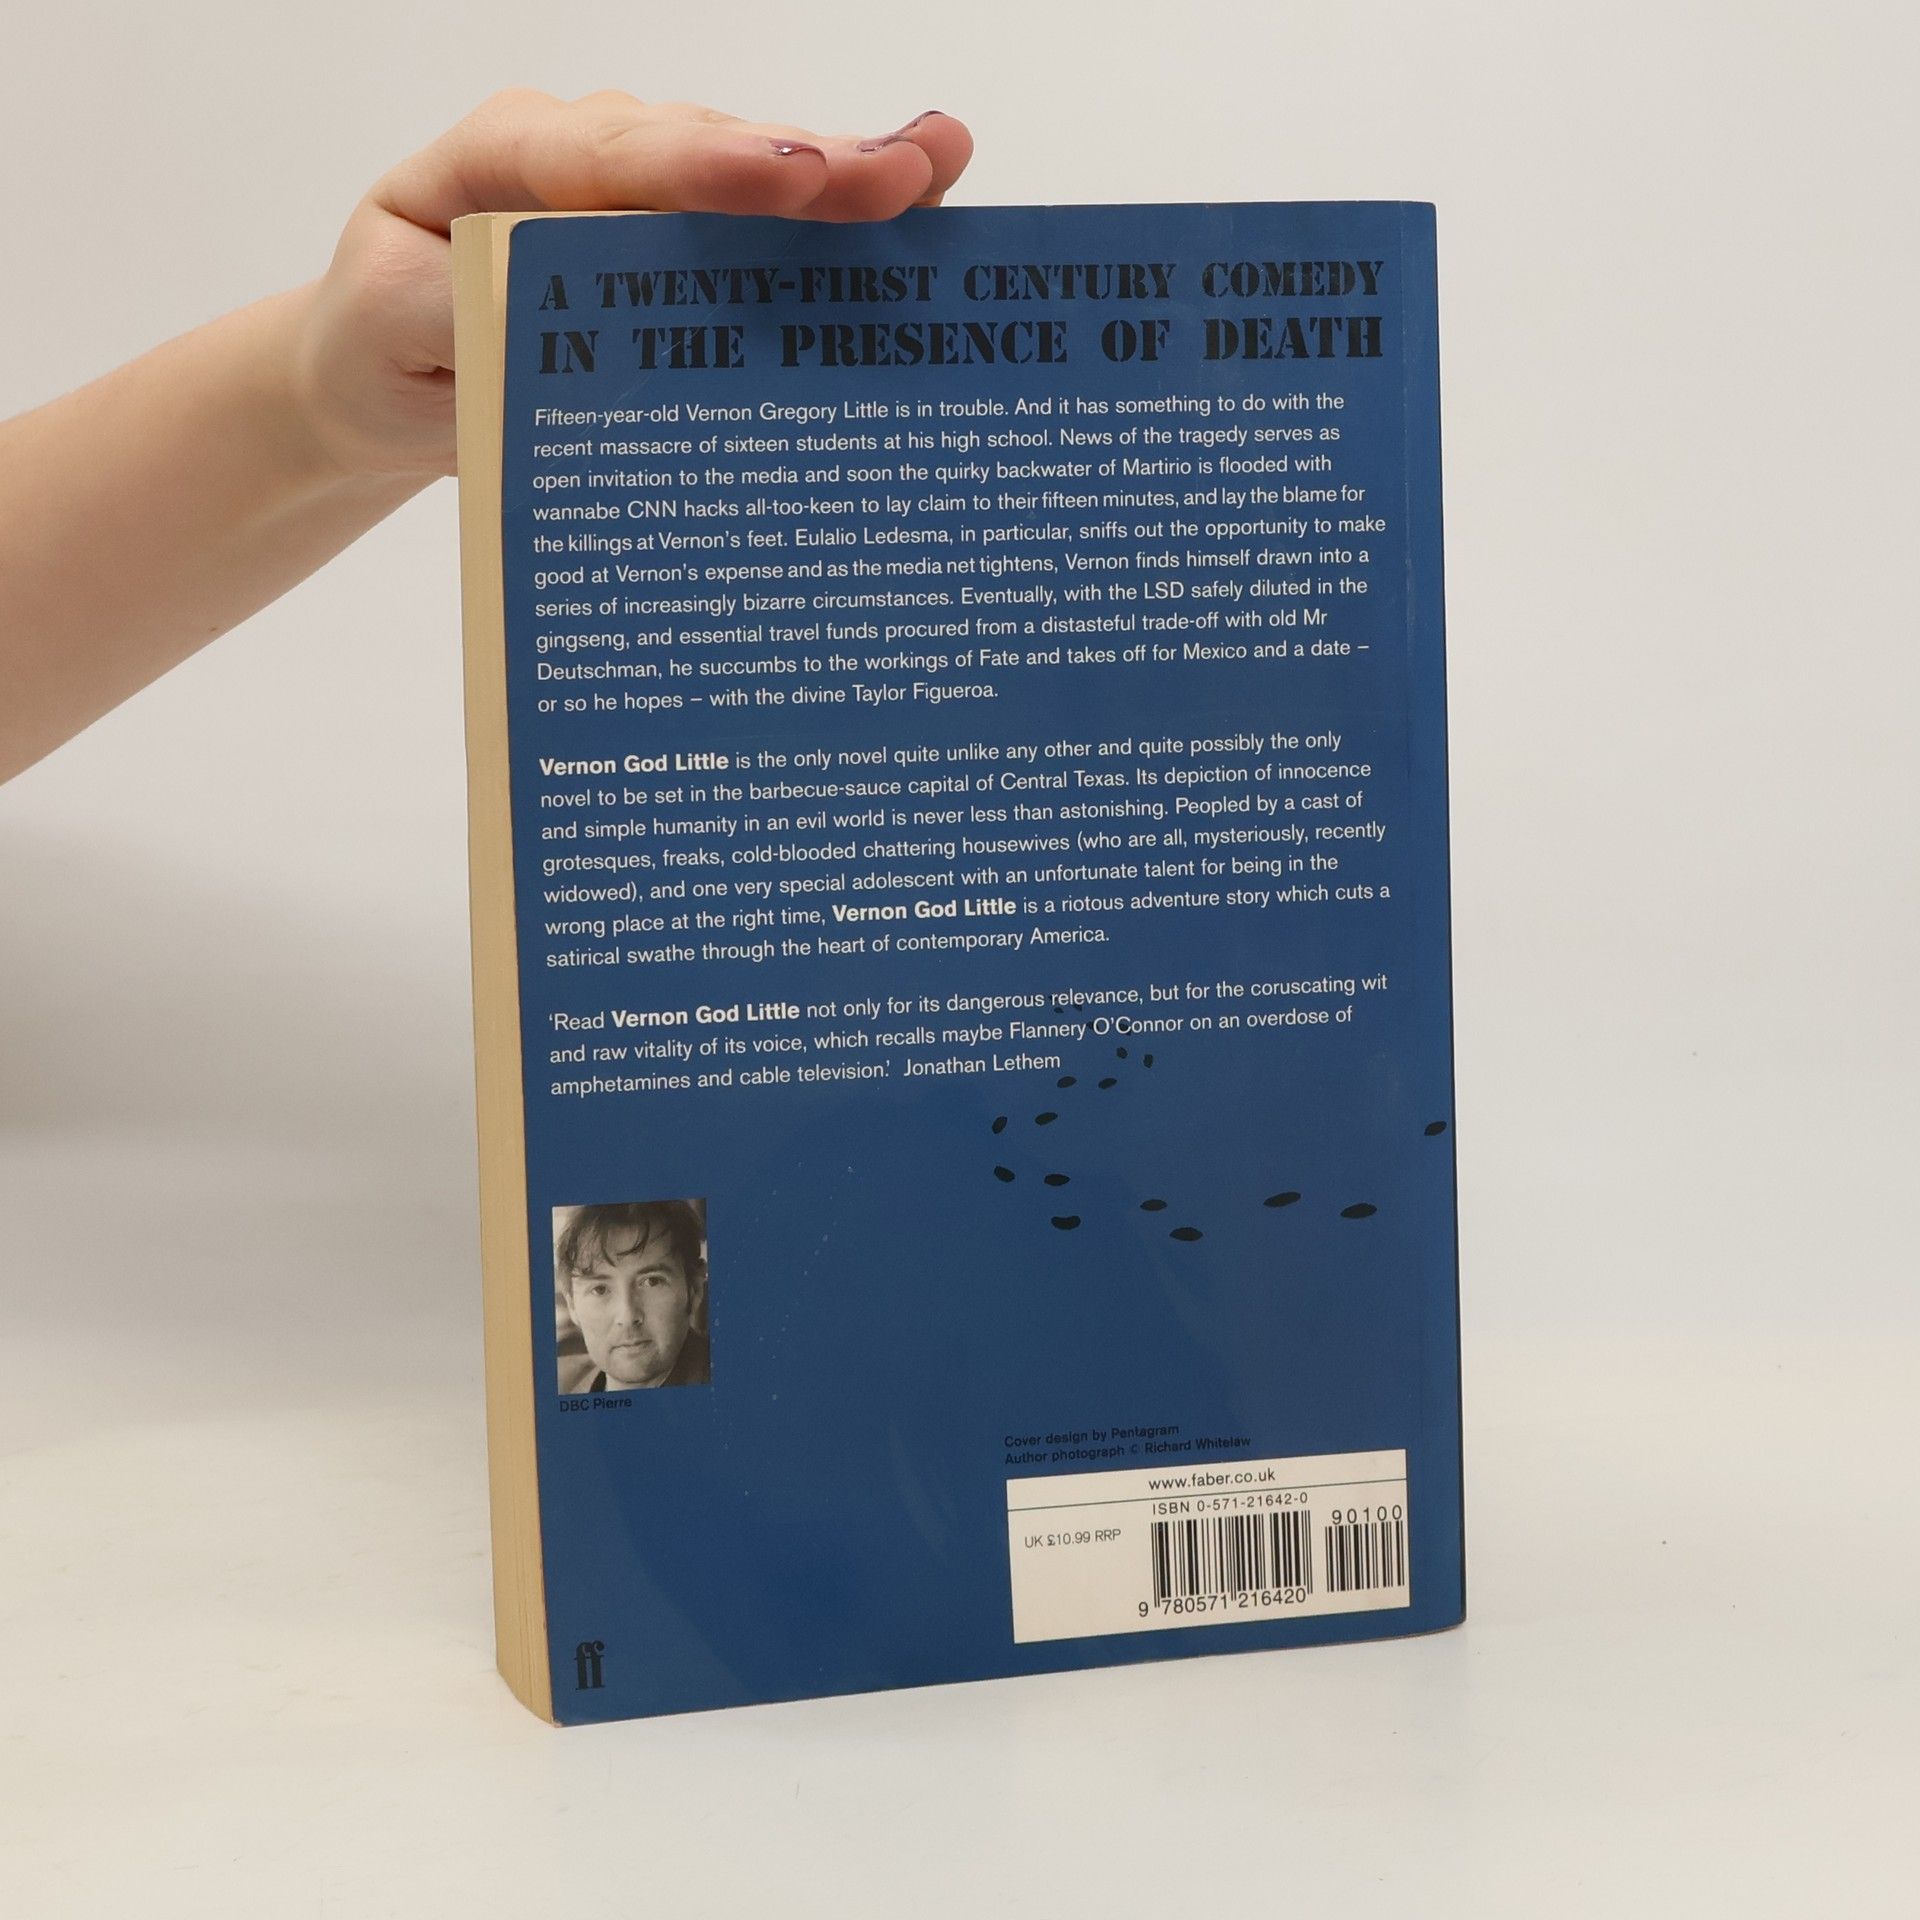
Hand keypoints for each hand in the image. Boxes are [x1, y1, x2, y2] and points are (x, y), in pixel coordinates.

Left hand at [290, 93, 974, 480]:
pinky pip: (762, 233)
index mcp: (506, 160)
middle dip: (812, 163)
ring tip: (938, 171)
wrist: (379, 374)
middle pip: (707, 152)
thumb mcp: (392, 334)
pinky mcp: (680, 249)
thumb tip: (553, 312)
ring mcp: (641, 195)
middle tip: (913, 170)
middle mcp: (587, 156)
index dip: (709, 169)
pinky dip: (836, 234)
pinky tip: (920, 212)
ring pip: (749, 180)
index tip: (792, 179)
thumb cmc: (383, 346)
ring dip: (847, 182)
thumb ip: (463, 314)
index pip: (615, 159)